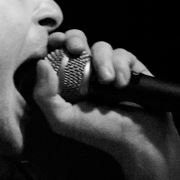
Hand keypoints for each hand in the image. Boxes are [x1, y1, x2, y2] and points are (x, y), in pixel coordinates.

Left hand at [32, 30, 172, 156]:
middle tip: (78, 50)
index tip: (57, 42)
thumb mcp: (63, 120)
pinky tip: (122, 84)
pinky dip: (122, 66)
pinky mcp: (131, 68)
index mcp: (68, 81)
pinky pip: (124, 54)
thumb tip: (41, 63)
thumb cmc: (99, 133)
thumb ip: (45, 95)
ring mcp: (110, 68)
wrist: (138, 140)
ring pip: (102, 46)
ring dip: (103, 61)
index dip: (56, 42)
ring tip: (108, 82)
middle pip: (78, 40)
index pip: (58, 53)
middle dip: (76, 39)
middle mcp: (88, 72)